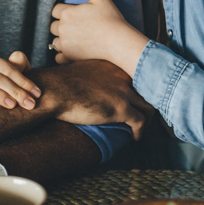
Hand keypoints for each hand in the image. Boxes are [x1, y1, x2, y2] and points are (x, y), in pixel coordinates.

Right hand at [31, 59, 154, 138]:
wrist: (55, 91)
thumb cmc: (61, 84)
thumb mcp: (83, 73)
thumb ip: (95, 78)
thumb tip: (95, 91)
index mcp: (113, 67)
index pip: (135, 78)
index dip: (137, 92)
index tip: (134, 103)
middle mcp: (122, 76)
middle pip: (145, 91)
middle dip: (145, 105)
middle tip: (143, 117)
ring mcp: (123, 91)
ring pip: (148, 106)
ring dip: (147, 120)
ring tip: (141, 130)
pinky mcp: (121, 108)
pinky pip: (140, 121)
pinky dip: (140, 131)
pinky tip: (135, 137)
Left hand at [50, 0, 149, 76]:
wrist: (119, 42)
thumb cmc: (111, 18)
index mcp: (67, 13)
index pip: (55, 10)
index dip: (64, 12)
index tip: (75, 15)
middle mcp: (63, 28)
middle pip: (53, 26)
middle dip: (61, 25)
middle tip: (77, 26)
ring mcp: (65, 44)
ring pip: (54, 41)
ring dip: (62, 39)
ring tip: (76, 38)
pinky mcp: (69, 57)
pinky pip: (58, 57)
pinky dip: (63, 54)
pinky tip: (73, 50)